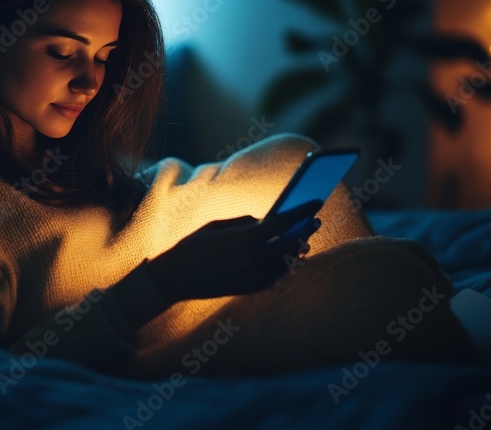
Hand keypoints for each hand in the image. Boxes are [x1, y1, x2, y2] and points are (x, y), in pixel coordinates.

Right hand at [145, 200, 322, 303]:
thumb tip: (267, 221)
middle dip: (305, 229)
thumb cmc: (193, 246)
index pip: (284, 221)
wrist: (174, 278)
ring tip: (304, 239)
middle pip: (290, 243)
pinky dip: (285, 266)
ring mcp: (253, 277)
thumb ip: (245, 221)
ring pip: (286, 262)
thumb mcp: (216, 225)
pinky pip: (275, 277)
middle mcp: (254, 259)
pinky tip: (289, 258)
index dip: (303, 210)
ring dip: (298, 250)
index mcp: (246, 238)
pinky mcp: (249, 289)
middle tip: (315, 220)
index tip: (316, 200)